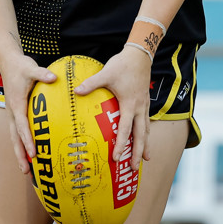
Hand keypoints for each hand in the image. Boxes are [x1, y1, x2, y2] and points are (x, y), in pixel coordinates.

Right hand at [1, 54, 56, 173]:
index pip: (22, 126)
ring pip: (15, 137)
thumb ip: (42, 74)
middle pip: (15, 138)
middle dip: (20, 155)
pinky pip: (18, 131)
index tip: (33, 153)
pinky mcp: (15, 111)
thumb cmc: (20, 66)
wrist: (8, 61)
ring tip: (26, 170)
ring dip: (20, 152)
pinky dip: (22, 143)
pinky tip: (29, 151)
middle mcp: (12, 112)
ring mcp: (12, 113)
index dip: (28, 140)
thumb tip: (54, 77)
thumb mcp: (31, 68)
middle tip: (27, 172)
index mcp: (16, 105)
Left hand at [74, 46, 151, 170]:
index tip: (116, 158)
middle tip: (135, 168)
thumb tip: (75, 91)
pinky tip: (144, 138)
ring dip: (145, 145)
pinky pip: (146, 122)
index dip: (121, 145)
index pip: (125, 130)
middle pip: (140, 135)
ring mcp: (144, 106)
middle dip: (138, 152)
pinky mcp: (145, 102)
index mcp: (129, 105)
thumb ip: (91, 84)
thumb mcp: (106, 73)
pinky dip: (145, 133)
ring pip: (146, 130)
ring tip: (146, 159)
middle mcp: (139, 108)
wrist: (140, 55)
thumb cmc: (122, 65)